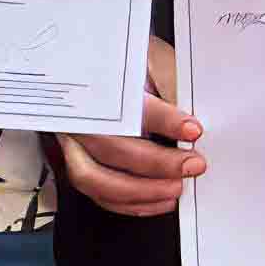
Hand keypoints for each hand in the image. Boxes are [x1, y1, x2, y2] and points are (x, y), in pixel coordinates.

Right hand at [59, 55, 206, 222]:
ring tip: (175, 188)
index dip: (162, 119)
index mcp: (93, 85)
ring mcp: (72, 143)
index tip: (192, 130)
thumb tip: (190, 119)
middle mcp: (75, 116)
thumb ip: (169, 83)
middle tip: (192, 164)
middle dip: (156, 162)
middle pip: (108, 145)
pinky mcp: (80, 164)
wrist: (99, 72)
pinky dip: (132, 203)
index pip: (125, 103)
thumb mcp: (150, 61)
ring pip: (94, 177)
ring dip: (140, 190)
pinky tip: (161, 199)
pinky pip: (99, 193)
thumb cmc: (124, 67)